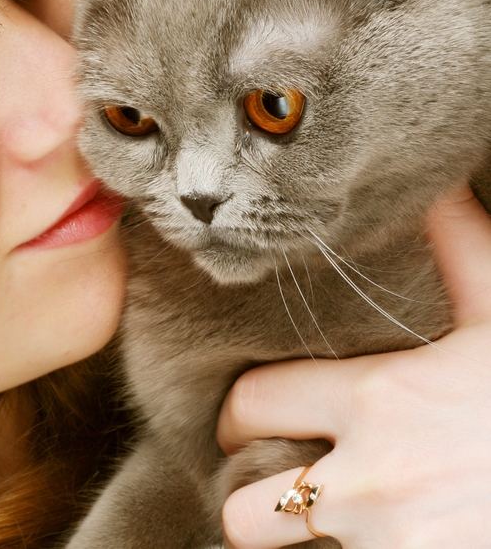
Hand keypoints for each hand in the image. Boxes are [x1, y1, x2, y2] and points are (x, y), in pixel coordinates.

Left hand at [216, 187, 490, 547]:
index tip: (249, 419)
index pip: (251, 403)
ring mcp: (388, 543)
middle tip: (273, 481)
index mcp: (377, 401)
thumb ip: (461, 251)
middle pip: (244, 508)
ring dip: (297, 540)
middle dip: (250, 497)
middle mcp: (367, 481)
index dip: (238, 414)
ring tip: (326, 518)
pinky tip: (383, 535)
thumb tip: (434, 187)